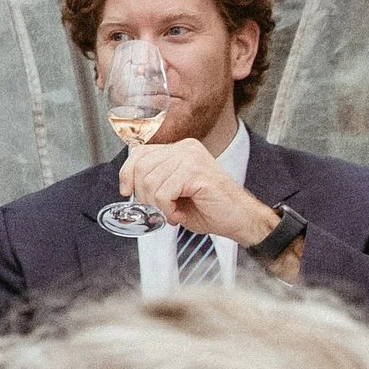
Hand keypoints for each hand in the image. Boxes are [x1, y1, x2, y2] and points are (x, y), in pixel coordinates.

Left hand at [120, 139, 277, 248]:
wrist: (241, 220)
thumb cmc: (210, 209)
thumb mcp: (174, 192)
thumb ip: (154, 182)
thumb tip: (129, 186)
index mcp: (180, 149)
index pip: (140, 153)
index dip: (128, 173)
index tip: (127, 192)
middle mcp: (185, 148)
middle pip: (141, 167)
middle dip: (144, 195)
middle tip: (159, 210)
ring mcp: (191, 158)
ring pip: (150, 181)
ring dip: (157, 205)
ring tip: (173, 213)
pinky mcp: (195, 172)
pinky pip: (163, 192)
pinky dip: (167, 209)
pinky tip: (179, 214)